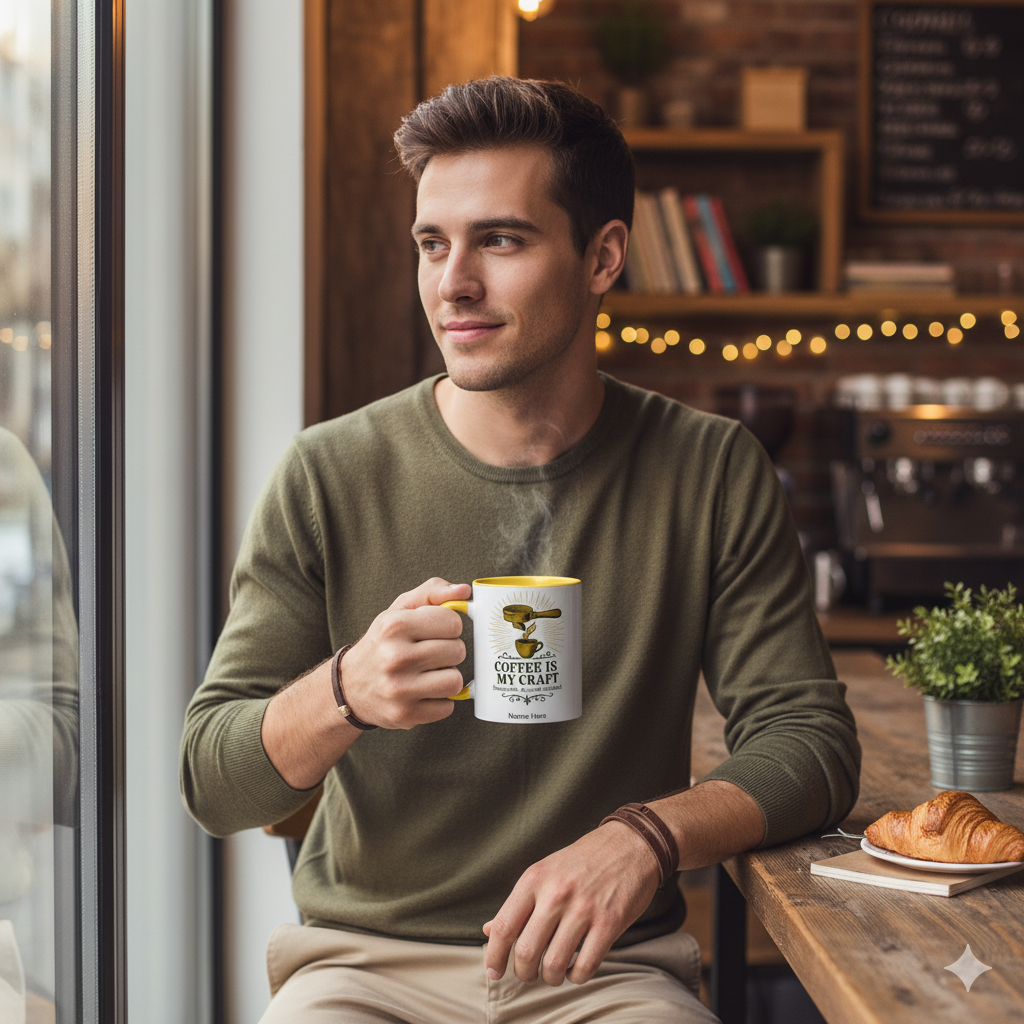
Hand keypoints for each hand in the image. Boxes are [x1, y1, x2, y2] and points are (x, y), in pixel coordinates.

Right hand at [339, 578, 470, 728]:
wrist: (349, 685)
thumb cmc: (383, 643)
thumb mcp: (400, 610)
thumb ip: (433, 592)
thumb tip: (464, 591)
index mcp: (394, 625)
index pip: (453, 622)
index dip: (449, 627)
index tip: (436, 632)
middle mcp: (394, 657)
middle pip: (457, 651)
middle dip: (449, 652)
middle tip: (431, 654)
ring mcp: (399, 689)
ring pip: (455, 681)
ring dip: (447, 677)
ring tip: (430, 673)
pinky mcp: (404, 715)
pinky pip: (447, 707)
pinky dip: (440, 701)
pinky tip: (423, 693)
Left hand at [482, 821, 659, 985]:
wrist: (630, 844)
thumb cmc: (583, 860)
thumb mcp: (544, 871)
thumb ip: (518, 903)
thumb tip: (489, 930)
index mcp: (534, 879)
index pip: (504, 927)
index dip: (494, 957)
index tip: (494, 973)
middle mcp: (556, 893)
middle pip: (526, 952)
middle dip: (524, 973)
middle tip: (529, 974)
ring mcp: (583, 909)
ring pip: (554, 965)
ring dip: (550, 978)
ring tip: (553, 973)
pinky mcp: (609, 923)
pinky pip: (585, 966)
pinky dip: (576, 976)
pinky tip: (576, 968)